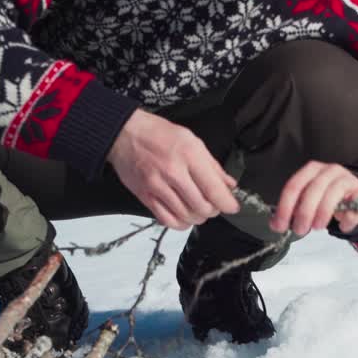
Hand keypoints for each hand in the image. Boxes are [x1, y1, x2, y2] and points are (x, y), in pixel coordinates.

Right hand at [107, 109, 239, 229]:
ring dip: (198, 217)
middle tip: (214, 204)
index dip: (227, 204)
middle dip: (213, 210)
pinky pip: (167, 220)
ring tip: (199, 209)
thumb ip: (212, 165)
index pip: (214, 190)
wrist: (125, 134)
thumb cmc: (158, 134)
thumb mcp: (192, 140)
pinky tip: (184, 215)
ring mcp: (157, 187)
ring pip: (186, 217)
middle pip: (202, 208)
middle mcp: (173, 173)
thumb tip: (228, 184)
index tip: (232, 207)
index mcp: (188, 155)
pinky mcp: (145, 197)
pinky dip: (180, 223)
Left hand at [271, 161, 357, 235]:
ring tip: (317, 227)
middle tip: (299, 230)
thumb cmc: (329, 198)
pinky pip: (353, 206)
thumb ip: (294, 209)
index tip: (279, 225)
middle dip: (303, 213)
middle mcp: (329, 170)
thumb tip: (275, 224)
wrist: (357, 195)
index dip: (285, 207)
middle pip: (312, 189)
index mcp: (312, 170)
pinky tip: (342, 225)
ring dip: (322, 214)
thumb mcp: (309, 201)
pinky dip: (347, 219)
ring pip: (332, 194)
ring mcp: (347, 179)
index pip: (294, 186)